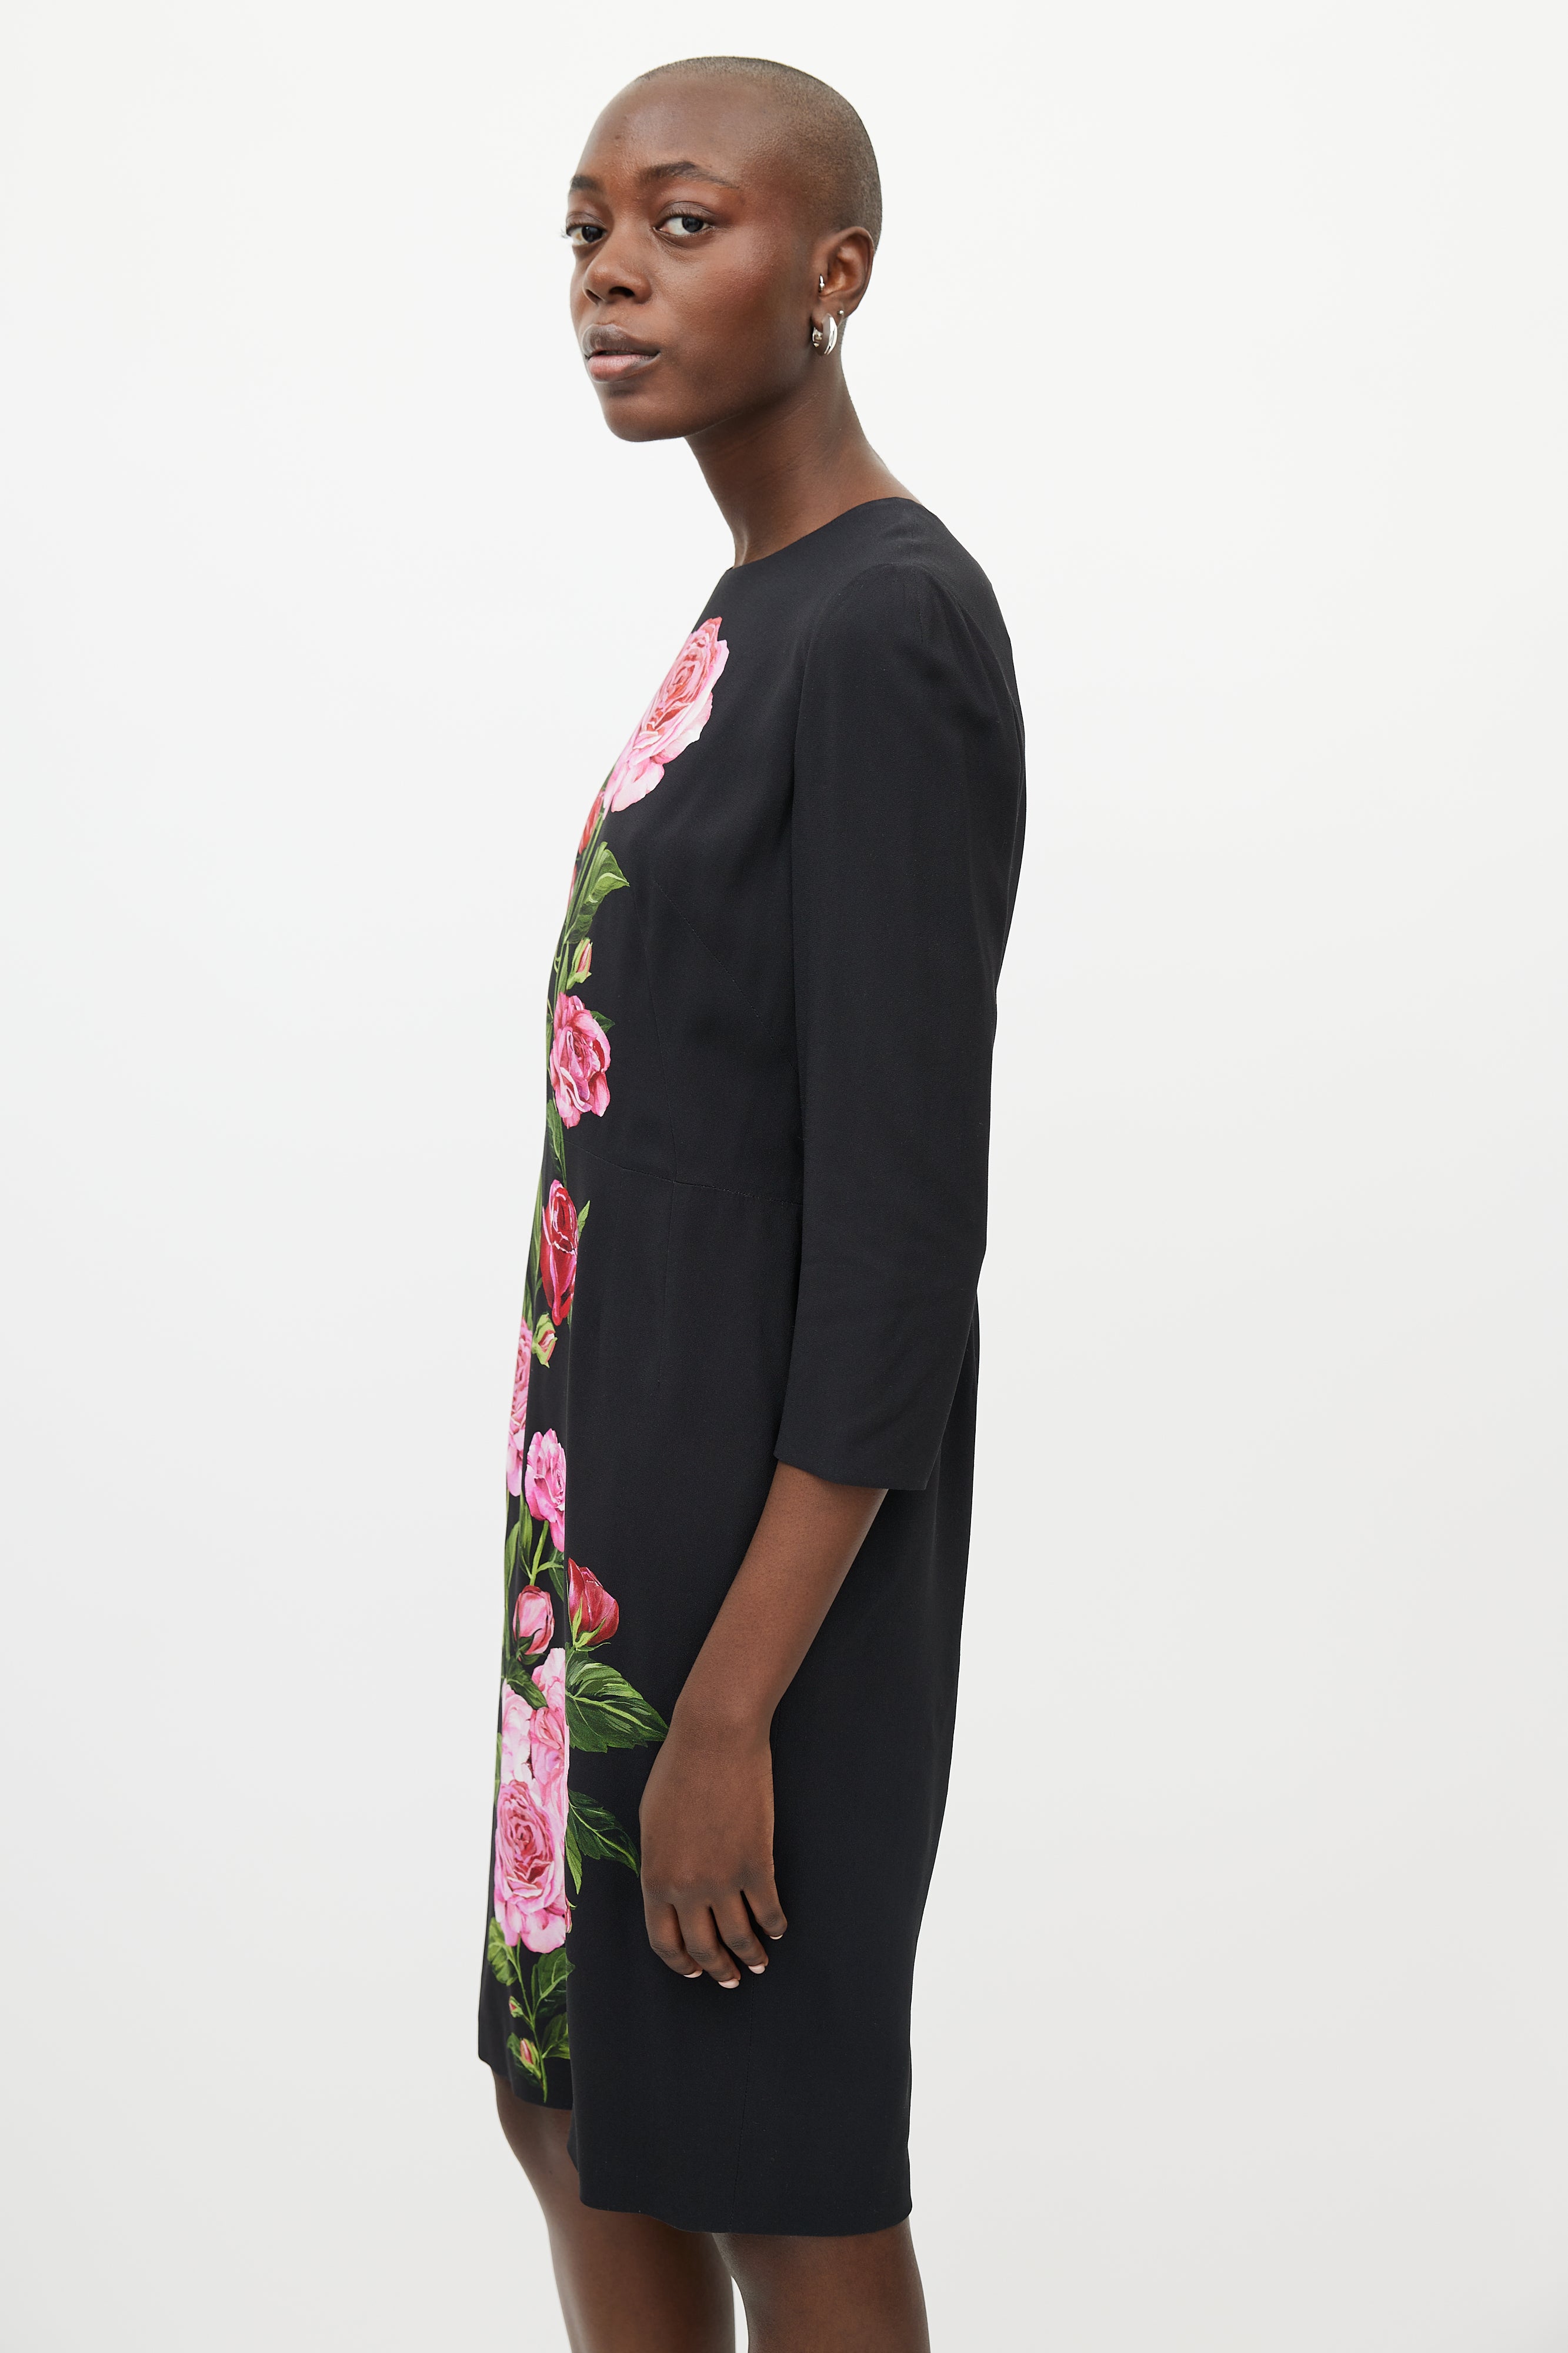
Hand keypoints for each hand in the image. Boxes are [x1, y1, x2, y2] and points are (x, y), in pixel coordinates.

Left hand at [639, 1707, 786, 1987]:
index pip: (665, 1941)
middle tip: (729, 1979)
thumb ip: (659, 1865)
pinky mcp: (757, 1863)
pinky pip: (768, 1909)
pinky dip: (774, 1925)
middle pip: (704, 1948)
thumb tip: (670, 1894)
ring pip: (739, 1936)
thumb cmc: (677, 1772)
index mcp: (655, 1878)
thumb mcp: (651, 1825)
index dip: (681, 1963)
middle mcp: (687, 1889)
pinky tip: (778, 1929)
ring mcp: (724, 1879)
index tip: (694, 1972)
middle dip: (718, 1970)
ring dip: (750, 1956)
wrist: (713, 1739)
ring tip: (758, 1964)